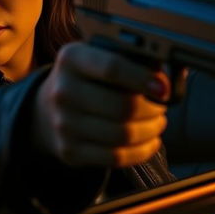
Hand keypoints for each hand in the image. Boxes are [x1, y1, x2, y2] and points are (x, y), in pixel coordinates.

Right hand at [33, 42, 168, 167]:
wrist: (47, 109)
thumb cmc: (86, 80)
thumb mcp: (97, 56)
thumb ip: (128, 60)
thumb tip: (167, 76)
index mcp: (72, 59)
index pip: (112, 68)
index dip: (143, 78)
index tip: (164, 88)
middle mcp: (63, 91)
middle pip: (123, 106)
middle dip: (153, 109)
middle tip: (161, 106)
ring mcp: (64, 124)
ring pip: (123, 134)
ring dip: (150, 130)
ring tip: (156, 123)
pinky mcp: (69, 151)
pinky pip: (116, 157)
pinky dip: (141, 151)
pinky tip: (149, 141)